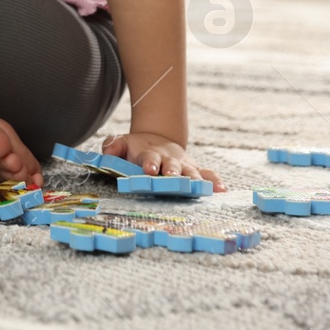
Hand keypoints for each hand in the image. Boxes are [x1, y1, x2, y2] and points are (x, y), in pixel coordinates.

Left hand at [102, 131, 224, 191]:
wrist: (155, 139)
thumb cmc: (135, 148)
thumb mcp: (121, 143)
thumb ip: (113, 146)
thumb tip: (107, 151)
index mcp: (150, 154)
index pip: (149, 158)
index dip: (150, 163)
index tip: (149, 170)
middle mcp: (169, 160)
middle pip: (173, 166)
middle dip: (173, 172)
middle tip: (173, 178)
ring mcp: (184, 165)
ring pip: (191, 171)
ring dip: (195, 179)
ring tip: (201, 187)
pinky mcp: (194, 169)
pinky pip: (207, 174)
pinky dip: (215, 181)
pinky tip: (222, 190)